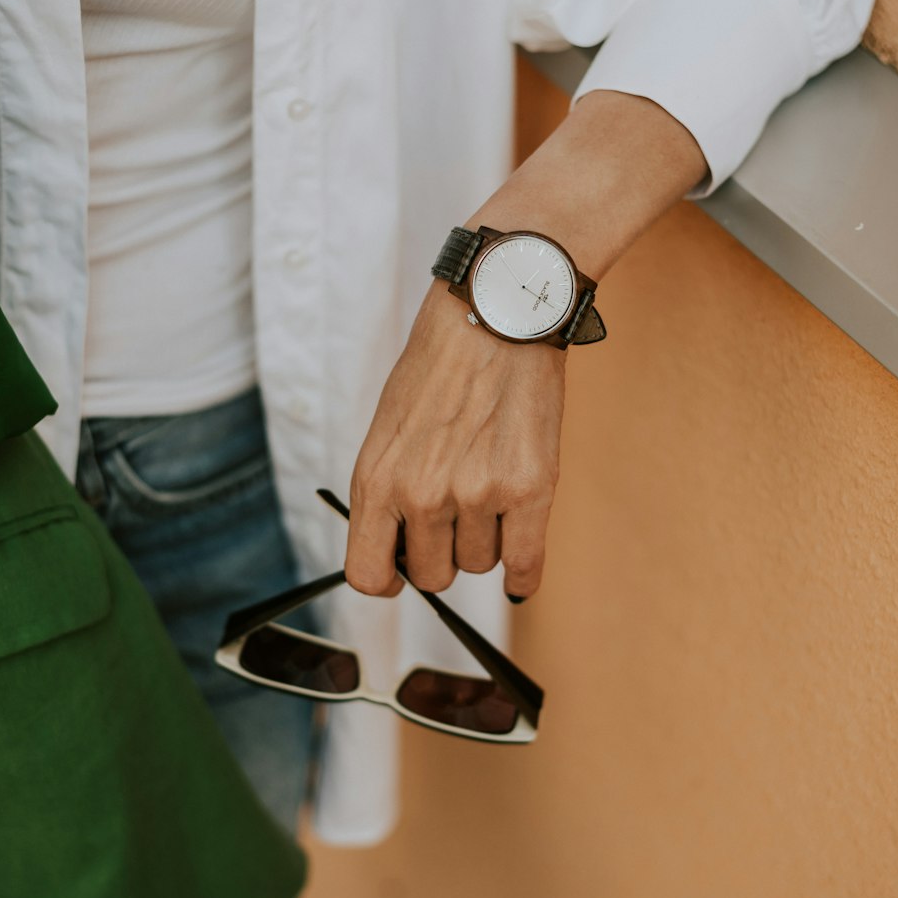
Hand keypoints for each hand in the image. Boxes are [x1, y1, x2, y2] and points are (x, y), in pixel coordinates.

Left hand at [345, 282, 564, 597]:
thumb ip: (388, 490)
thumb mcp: (388, 429)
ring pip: (480, 563)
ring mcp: (477, 494)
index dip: (386, 579)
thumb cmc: (440, 367)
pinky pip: (524, 564)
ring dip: (485, 540)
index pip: (367, 573)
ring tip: (490, 492)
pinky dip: (522, 576)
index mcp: (377, 479)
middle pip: (433, 575)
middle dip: (444, 554)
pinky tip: (520, 574)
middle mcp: (423, 494)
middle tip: (456, 516)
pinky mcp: (529, 488)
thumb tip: (399, 551)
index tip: (399, 573)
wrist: (495, 317)